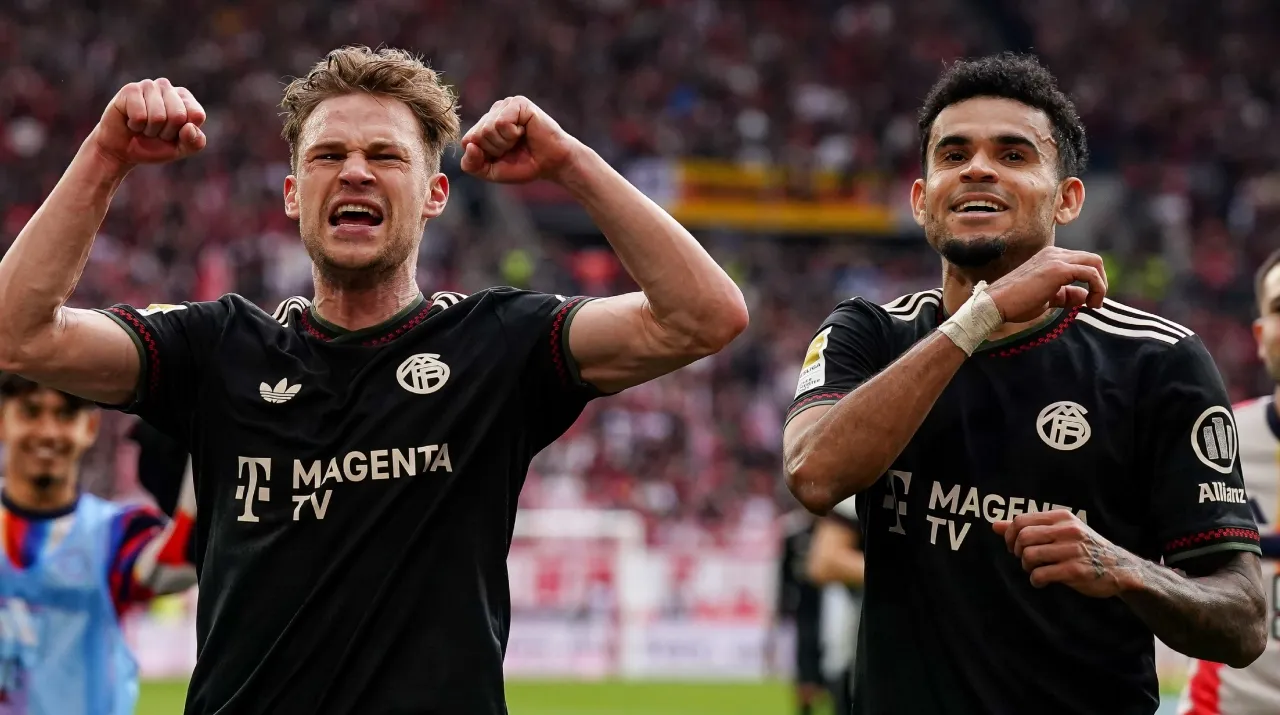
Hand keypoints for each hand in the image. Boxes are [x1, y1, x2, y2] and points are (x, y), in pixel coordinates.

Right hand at [90, 79, 206, 170]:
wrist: (122, 150)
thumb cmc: (155, 146)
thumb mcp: (181, 149)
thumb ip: (195, 142)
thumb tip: (189, 127)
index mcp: (185, 97)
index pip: (196, 115)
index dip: (184, 133)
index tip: (173, 134)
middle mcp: (167, 87)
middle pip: (178, 115)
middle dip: (166, 132)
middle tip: (155, 132)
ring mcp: (148, 86)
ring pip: (158, 117)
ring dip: (150, 130)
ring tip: (143, 126)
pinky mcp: (130, 90)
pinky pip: (140, 116)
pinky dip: (136, 126)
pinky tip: (131, 121)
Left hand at [459, 96, 582, 183]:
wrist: (553, 164)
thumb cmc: (525, 164)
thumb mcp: (491, 171)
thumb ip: (472, 165)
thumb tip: (469, 145)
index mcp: (484, 125)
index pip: (467, 140)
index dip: (484, 155)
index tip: (502, 156)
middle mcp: (493, 112)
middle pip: (477, 135)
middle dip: (495, 149)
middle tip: (514, 148)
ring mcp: (505, 105)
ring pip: (488, 129)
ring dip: (505, 142)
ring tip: (520, 140)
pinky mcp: (518, 103)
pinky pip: (501, 123)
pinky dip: (512, 134)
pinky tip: (524, 131)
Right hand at [985, 246, 1106, 323]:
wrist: (995, 304)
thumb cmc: (1016, 303)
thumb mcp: (1047, 298)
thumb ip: (1067, 295)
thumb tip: (1085, 297)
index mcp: (1050, 257)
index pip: (1081, 263)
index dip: (1091, 282)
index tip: (1088, 301)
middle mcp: (1054, 253)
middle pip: (1092, 259)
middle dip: (1100, 281)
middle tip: (1095, 302)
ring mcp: (1056, 259)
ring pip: (1095, 263)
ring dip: (1101, 285)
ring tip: (1094, 304)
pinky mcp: (1059, 269)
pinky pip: (1090, 274)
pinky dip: (1097, 288)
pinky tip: (1091, 303)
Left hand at [993, 510, 1140, 597]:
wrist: (1120, 568)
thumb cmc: (1085, 548)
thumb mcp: (1060, 531)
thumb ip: (1029, 527)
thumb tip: (994, 526)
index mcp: (1061, 518)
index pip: (1021, 520)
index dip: (1009, 535)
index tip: (1012, 546)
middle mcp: (1067, 531)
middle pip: (1022, 537)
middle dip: (1016, 551)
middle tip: (1024, 559)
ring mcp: (1072, 550)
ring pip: (1029, 555)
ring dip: (1026, 567)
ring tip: (1034, 570)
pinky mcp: (1075, 570)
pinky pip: (1040, 574)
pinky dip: (1035, 580)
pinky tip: (1041, 581)